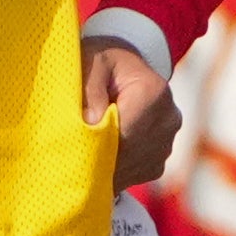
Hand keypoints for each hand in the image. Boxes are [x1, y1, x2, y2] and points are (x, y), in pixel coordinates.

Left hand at [83, 36, 179, 195]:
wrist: (124, 67)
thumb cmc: (102, 62)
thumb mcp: (90, 62)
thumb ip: (90, 88)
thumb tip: (91, 123)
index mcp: (153, 92)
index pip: (126, 133)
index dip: (97, 146)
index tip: (71, 154)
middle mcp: (168, 118)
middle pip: (130, 154)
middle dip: (98, 161)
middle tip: (66, 166)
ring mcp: (168, 139)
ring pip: (134, 168)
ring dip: (105, 170)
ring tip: (76, 167)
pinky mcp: (160, 156)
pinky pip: (136, 173)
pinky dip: (114, 174)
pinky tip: (93, 167)